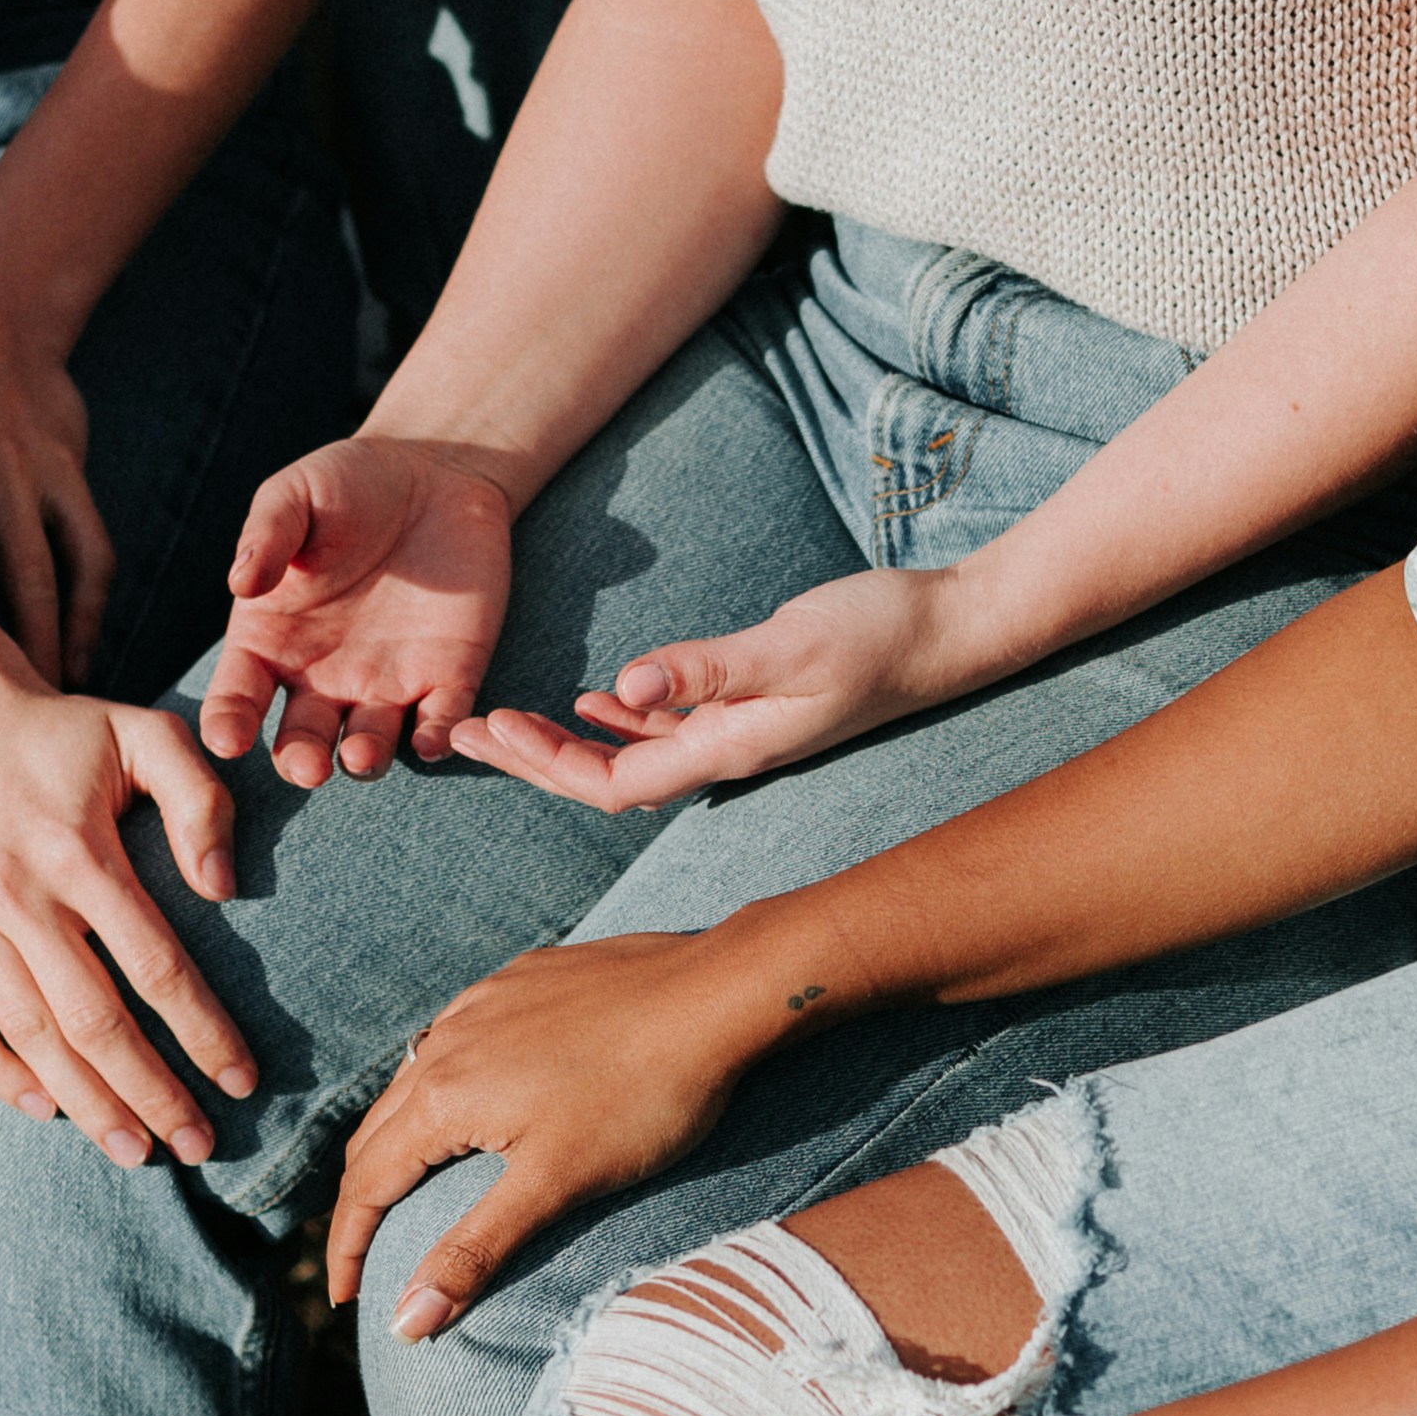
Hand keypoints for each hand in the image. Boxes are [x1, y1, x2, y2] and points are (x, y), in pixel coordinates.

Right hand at [0, 687, 256, 1165]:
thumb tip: (222, 892)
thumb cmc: (65, 736)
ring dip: (84, 1101)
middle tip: (197, 1145)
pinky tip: (46, 1109)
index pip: (154, 964)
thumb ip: (201, 801)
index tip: (242, 1081)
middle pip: (92, 1019)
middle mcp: (14, 889)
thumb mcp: (147, 735)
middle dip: (150, 1091)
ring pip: (27, 1033)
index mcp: (78, 848)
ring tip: (134, 1150)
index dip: (202, 1031)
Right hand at [199, 436, 522, 787]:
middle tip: (306, 766)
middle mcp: (322, 676)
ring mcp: (386, 682)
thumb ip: (268, 535)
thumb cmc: (348, 483)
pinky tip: (432, 739)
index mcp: (272, 640)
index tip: (227, 739)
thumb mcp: (298, 495)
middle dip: (300, 760)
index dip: (228, 722)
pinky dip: (438, 737)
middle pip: (301, 739)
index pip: (239, 695)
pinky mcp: (448, 676)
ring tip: (359, 754)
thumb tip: (240, 581)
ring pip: (368, 744)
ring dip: (363, 759)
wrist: (433, 473)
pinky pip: (440, 721)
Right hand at [323, 932, 787, 1332]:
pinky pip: (457, 1036)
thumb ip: (474, 1251)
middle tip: (364, 1252)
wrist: (715, 994)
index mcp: (442, 1094)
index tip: (341, 1298)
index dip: (347, 1246)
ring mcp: (482, 1002)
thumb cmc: (643, 1096)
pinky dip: (443, 1083)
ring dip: (399, 1137)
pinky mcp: (521, 979)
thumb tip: (403, 1323)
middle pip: (376, 1131)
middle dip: (362, 1197)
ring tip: (408, 1183)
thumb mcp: (556, 1184)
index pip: (366, 1182)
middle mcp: (445, 1041)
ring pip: (414, 1079)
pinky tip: (473, 1096)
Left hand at [448, 566, 989, 813]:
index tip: (488, 730)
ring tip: (505, 721)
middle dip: (534, 761)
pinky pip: (669, 730)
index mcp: (727, 750)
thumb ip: (709, 668)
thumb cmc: (881, 634)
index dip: (544, 765)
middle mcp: (726, 754)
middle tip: (465, 731)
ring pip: (631, 756)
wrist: (952, 633)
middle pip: (607, 779)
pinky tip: (597, 698)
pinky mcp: (754, 708)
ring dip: (567, 743)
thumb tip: (622, 690)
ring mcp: (740, 736)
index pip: (611, 783)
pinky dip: (622, 718)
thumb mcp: (790, 645)